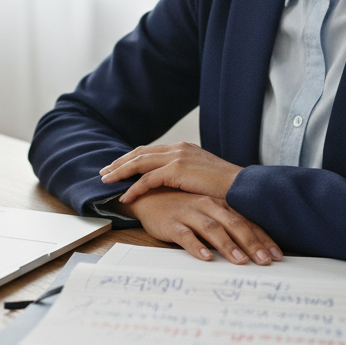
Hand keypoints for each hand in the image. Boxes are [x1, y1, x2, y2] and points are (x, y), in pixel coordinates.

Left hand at [100, 141, 242, 202]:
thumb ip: (187, 175)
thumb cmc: (225, 186)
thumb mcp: (203, 176)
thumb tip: (175, 184)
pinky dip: (134, 188)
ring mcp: (176, 157)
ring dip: (120, 172)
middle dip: (119, 162)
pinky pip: (147, 180)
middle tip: (104, 171)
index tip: (118, 166)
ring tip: (106, 181)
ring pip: (139, 163)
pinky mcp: (176, 170)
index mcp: (183, 148)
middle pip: (140, 153)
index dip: (132, 158)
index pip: (150, 151)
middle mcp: (177, 148)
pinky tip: (125, 196)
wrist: (241, 186)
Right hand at [117, 188, 281, 264]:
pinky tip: (206, 257)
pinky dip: (196, 246)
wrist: (147, 197)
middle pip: (234, 224)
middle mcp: (207, 206)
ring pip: (212, 228)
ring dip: (228, 245)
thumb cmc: (182, 208)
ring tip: (240, 261)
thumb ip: (227, 225)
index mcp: (219, 204)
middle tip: (265, 262)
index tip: (277, 255)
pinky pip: (185, 235)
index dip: (263, 238)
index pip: (246, 221)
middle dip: (252, 243)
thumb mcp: (207, 212)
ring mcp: (189, 213)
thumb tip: (253, 248)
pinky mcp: (171, 223)